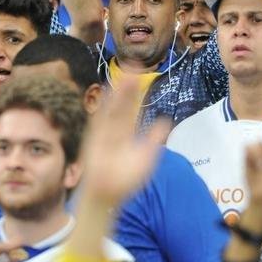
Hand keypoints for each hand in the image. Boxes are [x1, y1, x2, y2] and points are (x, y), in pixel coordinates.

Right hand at [80, 76, 166, 206]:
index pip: (131, 109)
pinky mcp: (95, 140)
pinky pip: (99, 120)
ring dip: (118, 93)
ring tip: (125, 76)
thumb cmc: (125, 181)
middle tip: (133, 66)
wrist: (108, 196)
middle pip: (122, 104)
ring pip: (113, 108)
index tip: (140, 76)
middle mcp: (115, 129)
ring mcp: (104, 133)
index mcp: (126, 133)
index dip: (135, 93)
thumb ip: (154, 139)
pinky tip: (106, 93)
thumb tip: (165, 120)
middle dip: (127, 87)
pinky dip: (102, 107)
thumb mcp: (146, 158)